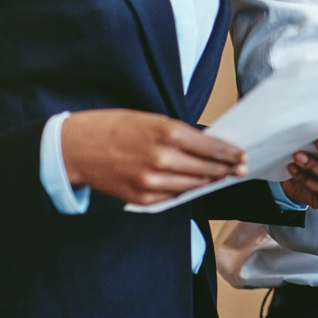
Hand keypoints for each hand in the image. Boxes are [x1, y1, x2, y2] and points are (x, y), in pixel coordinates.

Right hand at [60, 109, 246, 206]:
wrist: (76, 148)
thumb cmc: (114, 127)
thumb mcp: (151, 119)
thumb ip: (180, 134)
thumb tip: (207, 145)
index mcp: (166, 132)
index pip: (210, 147)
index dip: (230, 153)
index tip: (241, 155)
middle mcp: (162, 159)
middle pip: (206, 169)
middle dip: (226, 169)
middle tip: (240, 168)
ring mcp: (151, 182)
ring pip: (192, 186)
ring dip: (209, 181)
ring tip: (220, 177)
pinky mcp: (141, 198)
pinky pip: (172, 197)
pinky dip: (184, 191)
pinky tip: (193, 185)